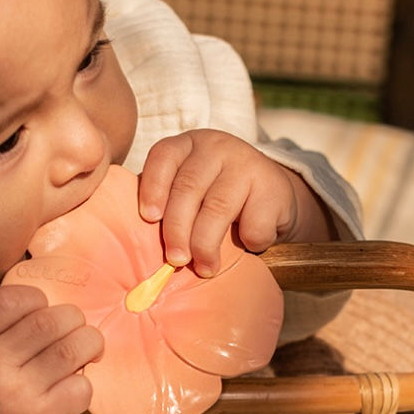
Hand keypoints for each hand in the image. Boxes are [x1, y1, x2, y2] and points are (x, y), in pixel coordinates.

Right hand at [0, 284, 102, 413]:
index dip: (35, 297)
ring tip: (83, 347)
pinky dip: (84, 379)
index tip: (39, 308)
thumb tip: (55, 298)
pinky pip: (82, 387)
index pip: (12, 300)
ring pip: (73, 350)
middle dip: (71, 318)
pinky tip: (71, 381)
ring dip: (88, 343)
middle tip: (70, 326)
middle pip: (51, 322)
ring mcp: (19, 395)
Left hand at [138, 129, 331, 275]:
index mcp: (188, 145)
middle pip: (188, 188)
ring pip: (217, 208)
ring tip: (205, 268)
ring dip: (206, 244)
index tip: (149, 218)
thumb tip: (139, 246)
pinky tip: (248, 246)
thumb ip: (168, 205)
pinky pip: (253, 224)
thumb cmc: (218, 199)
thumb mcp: (192, 191)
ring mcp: (246, 162)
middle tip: (175, 260)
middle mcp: (216, 146)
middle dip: (177, 230)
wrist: (274, 197)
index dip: (153, 188)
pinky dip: (248, 243)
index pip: (163, 157)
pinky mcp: (273, 186)